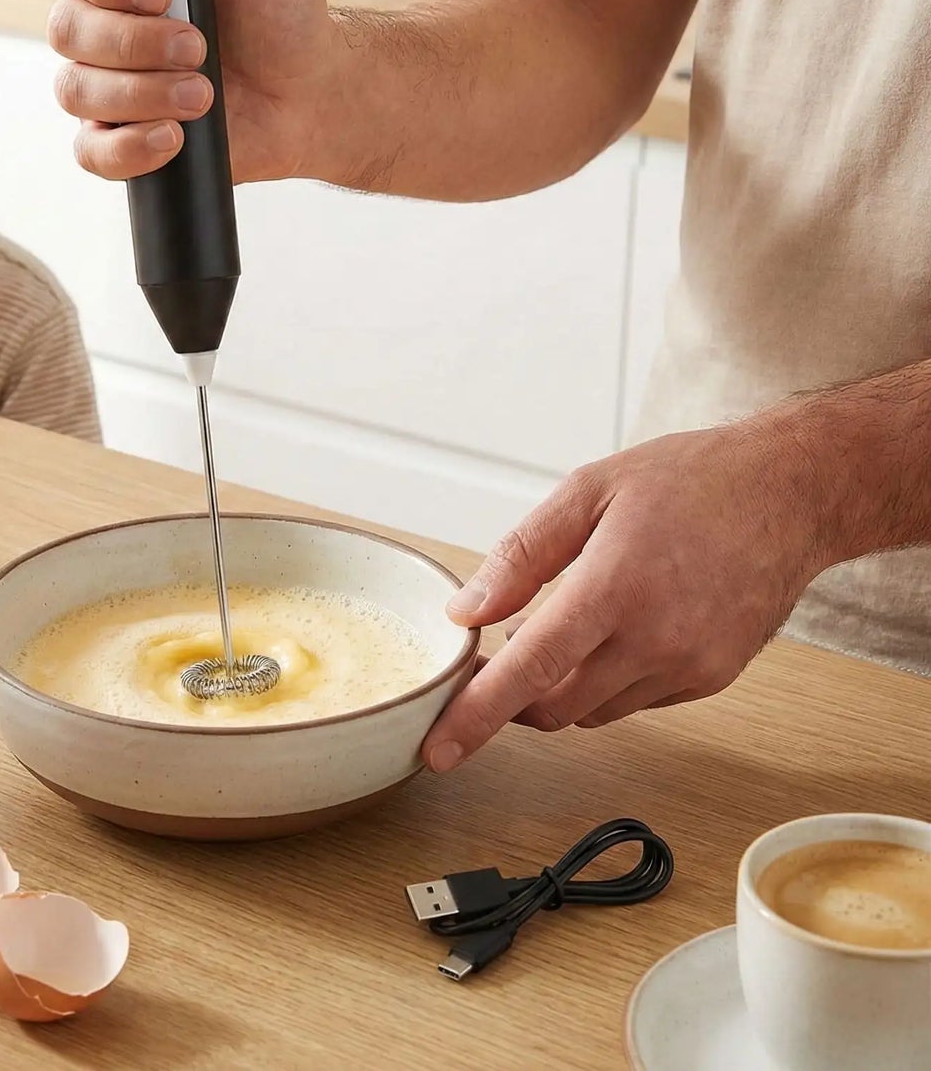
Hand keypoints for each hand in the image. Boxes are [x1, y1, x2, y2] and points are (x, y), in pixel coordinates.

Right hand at [41, 0, 337, 183]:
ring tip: (204, 95)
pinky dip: (127, 148)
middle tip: (200, 46)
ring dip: (141, 93)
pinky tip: (173, 136)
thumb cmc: (281, 5)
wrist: (314, 88)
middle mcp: (100, 26)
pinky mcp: (123, 140)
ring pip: (76, 90)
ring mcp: (108, 87)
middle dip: (133, 42)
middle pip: (65, 30)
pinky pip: (91, 152)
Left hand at [421, 412, 828, 770]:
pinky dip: (606, 682)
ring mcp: (689, 667)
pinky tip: (613, 631)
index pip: (529, 671)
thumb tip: (467, 609)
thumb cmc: (691, 481)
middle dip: (511, 697)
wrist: (792, 493)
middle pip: (554, 707)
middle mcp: (654, 641)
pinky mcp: (712, 679)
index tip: (438, 750)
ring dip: (559, 687)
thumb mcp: (588, 491)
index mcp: (614, 589)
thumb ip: (521, 554)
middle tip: (493, 654)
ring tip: (561, 624)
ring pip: (593, 711)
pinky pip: (636, 702)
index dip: (477, 716)